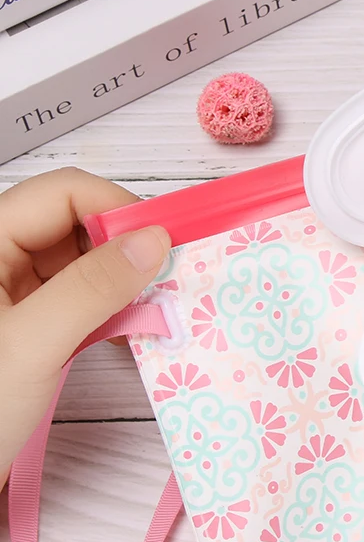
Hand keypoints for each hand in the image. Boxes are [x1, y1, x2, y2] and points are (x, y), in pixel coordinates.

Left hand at [0, 168, 168, 486]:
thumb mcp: (32, 346)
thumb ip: (92, 287)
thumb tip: (155, 240)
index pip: (62, 194)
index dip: (116, 209)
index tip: (165, 245)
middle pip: (75, 221)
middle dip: (127, 244)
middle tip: (170, 278)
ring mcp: (10, 290)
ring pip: (82, 258)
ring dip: (124, 277)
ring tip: (158, 306)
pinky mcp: (26, 321)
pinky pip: (78, 294)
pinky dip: (112, 305)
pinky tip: (134, 327)